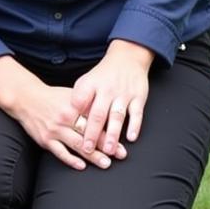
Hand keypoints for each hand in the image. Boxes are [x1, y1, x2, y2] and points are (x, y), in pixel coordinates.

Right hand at [11, 80, 122, 170]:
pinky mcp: (45, 140)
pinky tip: (81, 165)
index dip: (110, 132)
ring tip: (106, 163)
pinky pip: (60, 152)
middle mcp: (66, 118)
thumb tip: (108, 113)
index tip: (122, 141)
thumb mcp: (72, 96)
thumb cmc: (52, 97)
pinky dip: (71, 159)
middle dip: (106, 146)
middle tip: (120, 155)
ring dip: (93, 156)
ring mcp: (55, 130)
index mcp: (75, 106)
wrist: (26, 99)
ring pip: (77, 145)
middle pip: (89, 134)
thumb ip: (88, 105)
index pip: (96, 121)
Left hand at [67, 39, 152, 157]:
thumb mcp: (87, 81)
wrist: (128, 58)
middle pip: (98, 114)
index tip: (71, 132)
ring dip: (113, 135)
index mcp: (91, 85)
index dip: (75, 117)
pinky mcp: (138, 97)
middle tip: (88, 150)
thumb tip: (71, 118)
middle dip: (93, 134)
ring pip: (117, 116)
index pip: (80, 102)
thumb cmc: (104, 74)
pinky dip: (134, 126)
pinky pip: (137, 113)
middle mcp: (107, 90)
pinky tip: (131, 137)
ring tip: (109, 150)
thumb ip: (79, 98)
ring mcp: (124, 94)